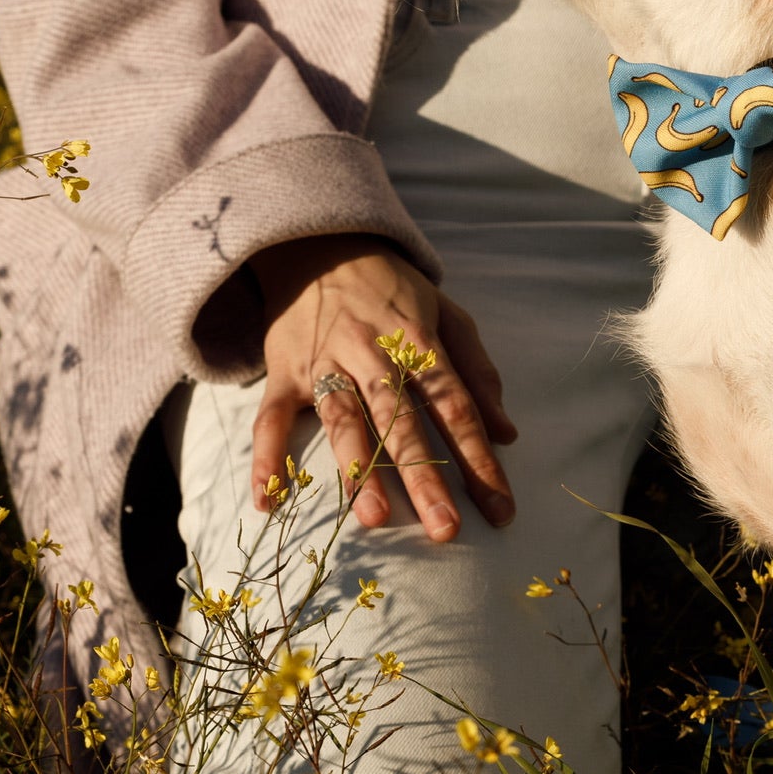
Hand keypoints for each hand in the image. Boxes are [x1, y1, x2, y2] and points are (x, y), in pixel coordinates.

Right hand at [249, 234, 517, 538]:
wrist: (318, 244)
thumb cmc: (392, 290)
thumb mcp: (447, 314)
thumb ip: (478, 372)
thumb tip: (507, 433)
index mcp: (419, 340)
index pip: (456, 406)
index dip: (479, 458)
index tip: (499, 508)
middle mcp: (372, 353)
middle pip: (401, 420)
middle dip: (424, 476)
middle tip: (445, 529)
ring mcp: (324, 362)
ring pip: (343, 421)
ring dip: (358, 470)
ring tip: (373, 518)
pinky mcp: (283, 371)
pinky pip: (270, 417)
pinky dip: (266, 457)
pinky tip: (266, 502)